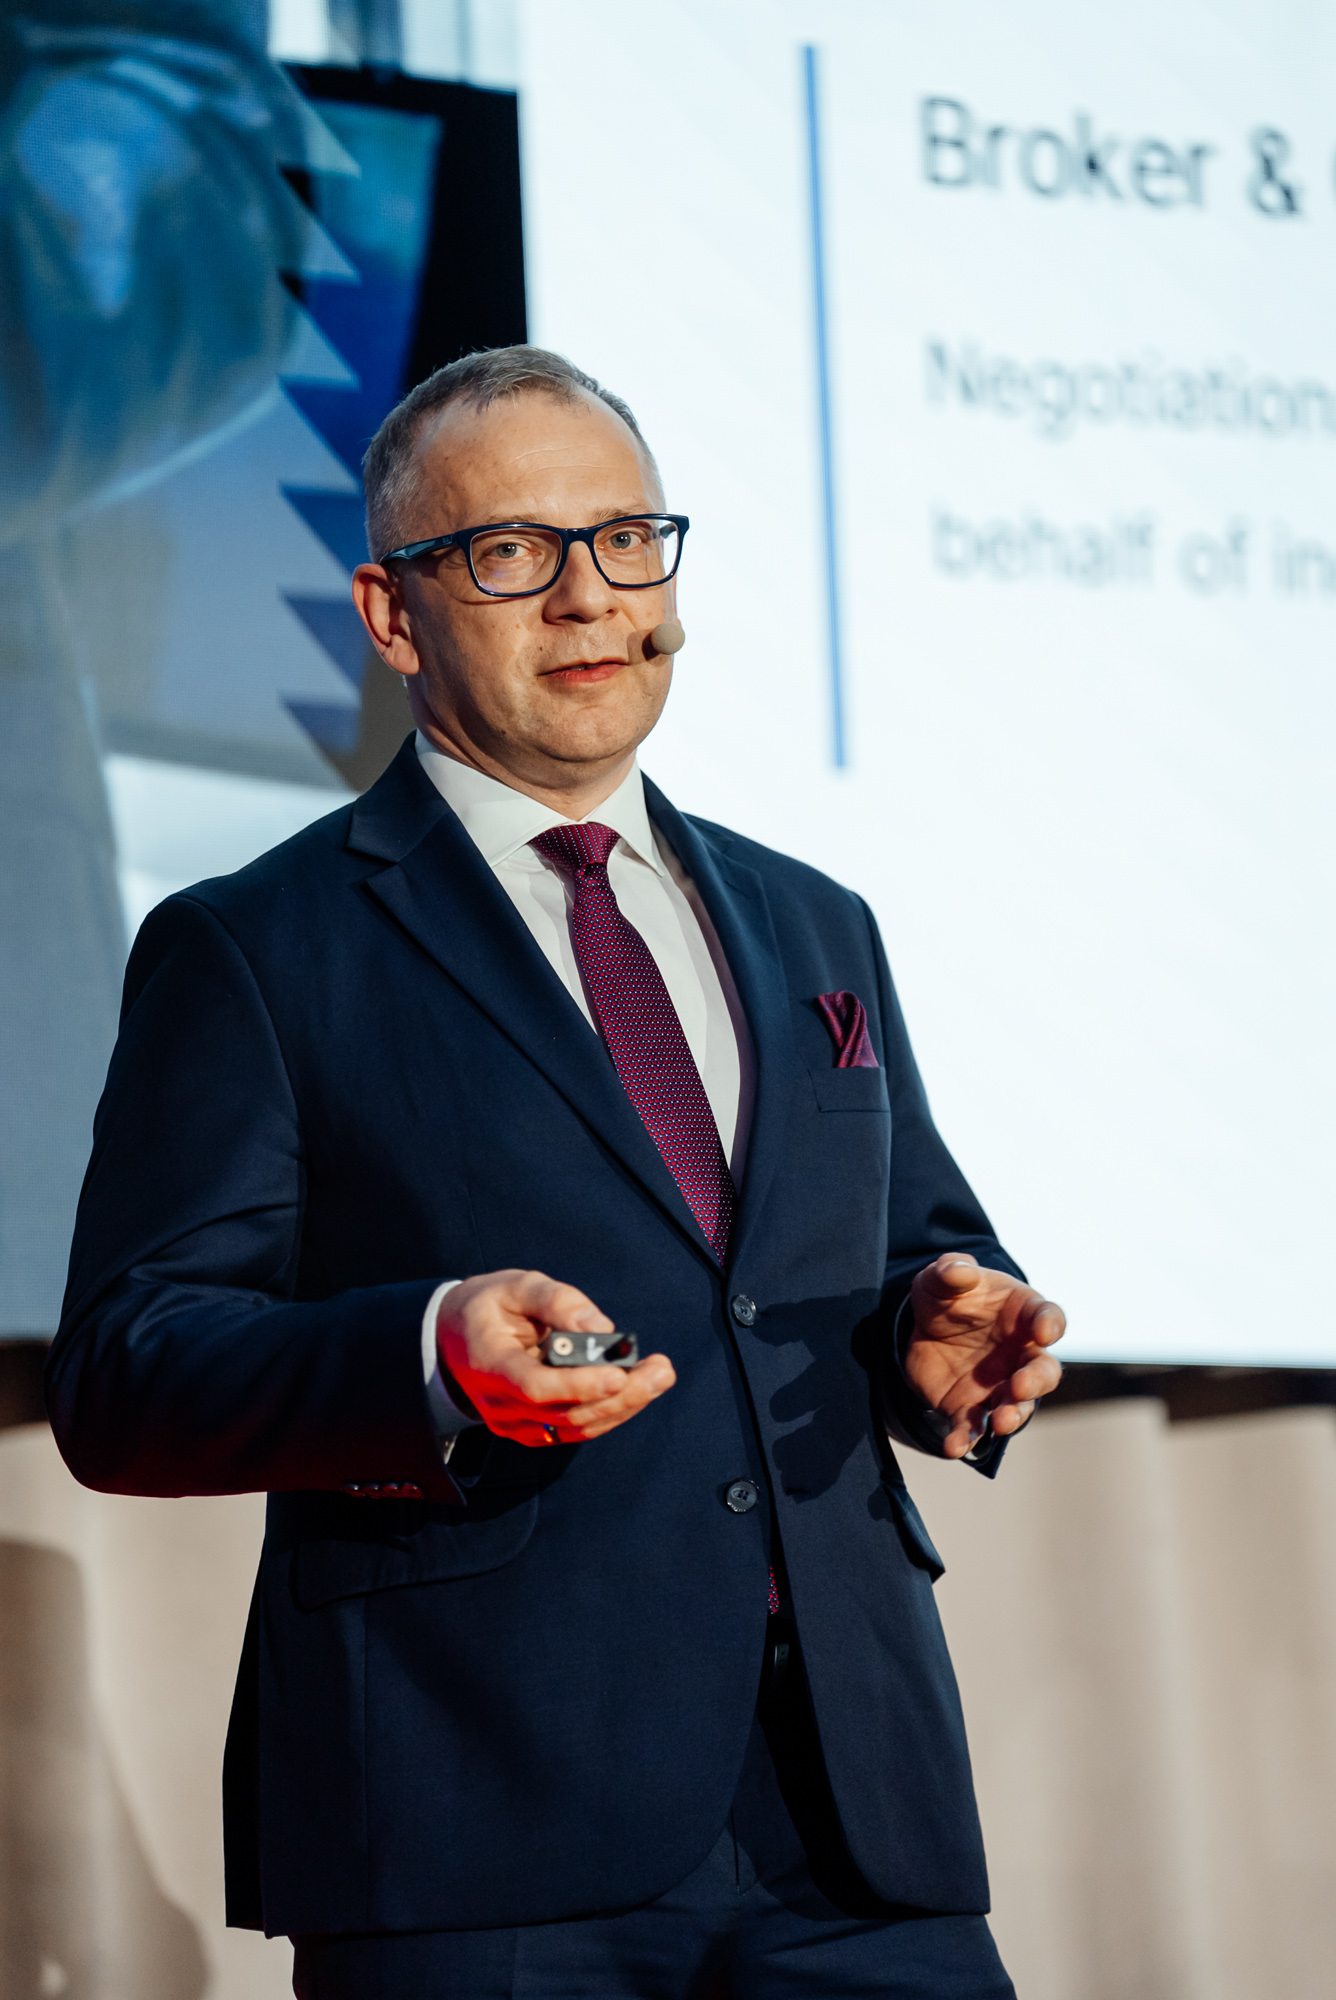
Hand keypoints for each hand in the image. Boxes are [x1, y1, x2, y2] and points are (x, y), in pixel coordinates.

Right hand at [437, 1269, 675, 1447]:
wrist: (456, 1338)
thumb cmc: (490, 1307)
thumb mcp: (516, 1286)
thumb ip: (557, 1301)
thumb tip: (602, 1329)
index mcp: (487, 1363)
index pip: (533, 1387)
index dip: (577, 1386)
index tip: (618, 1375)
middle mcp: (498, 1404)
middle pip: (564, 1413)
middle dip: (619, 1395)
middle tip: (660, 1371)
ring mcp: (514, 1424)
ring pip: (576, 1427)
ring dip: (624, 1405)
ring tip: (659, 1376)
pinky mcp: (532, 1431)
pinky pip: (576, 1429)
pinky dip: (610, 1412)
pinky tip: (637, 1389)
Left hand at [903, 1254, 1064, 1459]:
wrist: (921, 1329)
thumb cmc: (948, 1296)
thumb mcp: (941, 1277)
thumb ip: (951, 1271)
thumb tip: (960, 1271)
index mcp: (1023, 1314)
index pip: (1048, 1317)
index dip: (1050, 1324)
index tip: (1045, 1331)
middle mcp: (1019, 1354)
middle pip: (1043, 1372)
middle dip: (1036, 1382)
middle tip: (1020, 1386)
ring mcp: (999, 1385)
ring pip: (1017, 1406)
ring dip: (1012, 1417)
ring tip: (1000, 1423)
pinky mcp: (970, 1408)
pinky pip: (974, 1428)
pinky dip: (967, 1440)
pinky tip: (954, 1447)